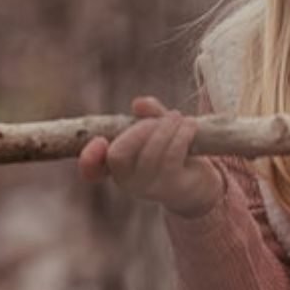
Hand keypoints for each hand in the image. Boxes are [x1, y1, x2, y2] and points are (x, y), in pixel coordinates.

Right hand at [77, 96, 222, 217]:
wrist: (199, 186)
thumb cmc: (173, 155)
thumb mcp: (159, 132)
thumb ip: (148, 116)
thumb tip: (139, 103)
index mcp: (116, 167)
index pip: (91, 170)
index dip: (89, 158)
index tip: (99, 140)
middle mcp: (128, 181)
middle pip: (118, 155)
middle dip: (138, 130)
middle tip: (156, 119)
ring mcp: (150, 187)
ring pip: (150, 153)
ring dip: (165, 128)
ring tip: (176, 116)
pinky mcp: (174, 186)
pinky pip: (172, 156)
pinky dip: (181, 135)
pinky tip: (190, 125)